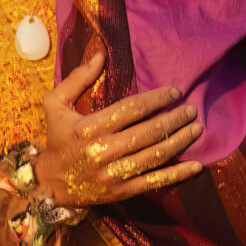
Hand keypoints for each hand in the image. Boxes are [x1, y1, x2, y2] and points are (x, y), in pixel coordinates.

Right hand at [36, 48, 203, 208]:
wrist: (49, 184)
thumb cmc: (56, 139)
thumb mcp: (55, 104)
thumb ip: (78, 78)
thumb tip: (101, 53)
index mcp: (90, 127)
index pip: (132, 109)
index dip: (157, 99)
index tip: (175, 92)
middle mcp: (104, 150)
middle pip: (149, 131)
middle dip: (175, 119)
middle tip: (191, 110)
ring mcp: (114, 173)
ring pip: (156, 155)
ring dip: (180, 141)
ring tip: (196, 129)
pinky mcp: (121, 192)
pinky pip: (154, 182)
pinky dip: (178, 174)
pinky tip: (196, 166)